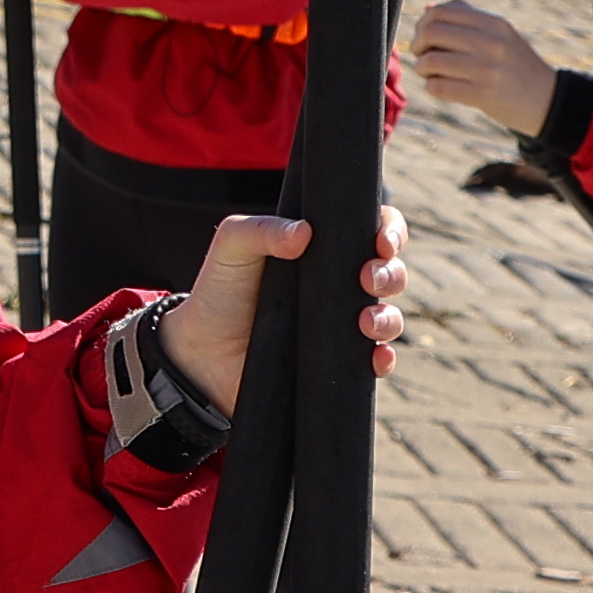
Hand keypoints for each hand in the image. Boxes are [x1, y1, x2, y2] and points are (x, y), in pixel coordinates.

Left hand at [159, 204, 411, 408]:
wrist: (201, 351)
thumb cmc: (221, 290)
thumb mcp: (232, 247)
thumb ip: (259, 229)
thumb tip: (304, 232)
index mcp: (325, 249)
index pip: (373, 230)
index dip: (390, 230)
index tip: (381, 238)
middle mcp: (341, 285)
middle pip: (390, 273)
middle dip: (391, 273)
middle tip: (368, 278)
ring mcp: (342, 325)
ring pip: (389, 318)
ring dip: (388, 318)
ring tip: (365, 321)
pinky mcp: (338, 362)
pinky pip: (376, 363)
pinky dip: (383, 359)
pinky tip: (375, 357)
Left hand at [408, 0, 560, 131]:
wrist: (547, 100)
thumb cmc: (516, 65)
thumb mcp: (501, 34)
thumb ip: (467, 18)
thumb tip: (428, 8)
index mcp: (494, 23)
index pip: (441, 11)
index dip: (423, 23)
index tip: (424, 36)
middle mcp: (491, 43)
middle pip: (431, 33)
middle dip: (417, 45)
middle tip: (421, 55)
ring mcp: (487, 69)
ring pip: (430, 61)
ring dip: (422, 68)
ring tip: (430, 73)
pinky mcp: (484, 94)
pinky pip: (438, 87)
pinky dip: (432, 86)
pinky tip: (440, 86)